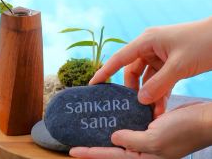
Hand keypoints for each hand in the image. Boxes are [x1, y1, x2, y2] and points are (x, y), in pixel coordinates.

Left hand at [69, 102, 211, 158]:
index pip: (110, 156)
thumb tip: (113, 138)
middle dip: (94, 146)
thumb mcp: (155, 141)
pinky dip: (120, 122)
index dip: (90, 153)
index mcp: (143, 158)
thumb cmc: (183, 132)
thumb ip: (131, 141)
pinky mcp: (149, 129)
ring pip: (120, 138)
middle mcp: (142, 151)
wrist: (203, 120)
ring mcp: (146, 141)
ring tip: (89, 128)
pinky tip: (110, 116)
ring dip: (105, 133)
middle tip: (76, 141)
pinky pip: (130, 127)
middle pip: (112, 149)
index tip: (72, 151)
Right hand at [89, 17, 211, 116]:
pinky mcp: (169, 62)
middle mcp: (149, 47)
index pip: (119, 58)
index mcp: (147, 41)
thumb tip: (140, 100)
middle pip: (132, 71)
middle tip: (132, 108)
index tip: (93, 85)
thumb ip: (158, 84)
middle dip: (132, 90)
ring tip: (150, 112)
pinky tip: (160, 107)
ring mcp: (159, 55)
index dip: (105, 72)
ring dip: (148, 94)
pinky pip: (159, 79)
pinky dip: (159, 92)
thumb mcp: (179, 65)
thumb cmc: (204, 43)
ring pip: (146, 78)